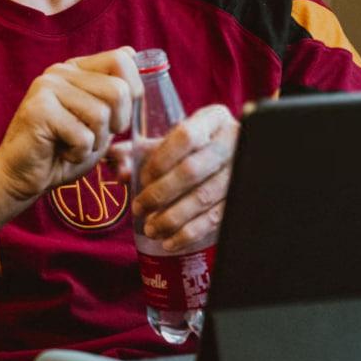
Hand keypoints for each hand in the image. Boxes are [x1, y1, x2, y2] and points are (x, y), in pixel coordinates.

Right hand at [0, 47, 141, 204]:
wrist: (21, 176)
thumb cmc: (61, 151)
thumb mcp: (98, 121)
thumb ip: (114, 92)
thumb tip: (131, 52)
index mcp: (76, 68)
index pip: (121, 60)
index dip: (133, 93)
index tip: (115, 118)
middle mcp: (60, 71)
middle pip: (118, 90)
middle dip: (116, 124)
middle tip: (92, 137)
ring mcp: (47, 87)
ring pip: (101, 114)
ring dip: (95, 142)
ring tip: (74, 145)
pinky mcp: (39, 110)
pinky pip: (82, 135)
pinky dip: (78, 153)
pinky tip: (61, 152)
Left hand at [109, 104, 238, 251]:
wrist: (225, 162)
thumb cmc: (189, 151)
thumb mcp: (166, 144)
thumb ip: (135, 153)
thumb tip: (117, 168)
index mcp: (212, 119)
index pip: (185, 136)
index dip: (160, 159)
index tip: (142, 178)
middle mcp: (233, 141)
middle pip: (192, 170)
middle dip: (160, 193)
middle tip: (139, 208)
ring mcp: (241, 171)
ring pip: (204, 197)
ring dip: (173, 217)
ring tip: (151, 228)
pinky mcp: (242, 199)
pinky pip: (216, 219)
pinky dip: (190, 232)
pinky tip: (170, 241)